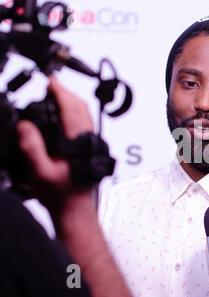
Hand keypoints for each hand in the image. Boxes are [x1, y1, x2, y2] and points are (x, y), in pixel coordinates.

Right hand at [16, 76, 93, 211]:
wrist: (75, 211)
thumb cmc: (61, 196)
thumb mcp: (39, 172)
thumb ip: (31, 147)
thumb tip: (25, 126)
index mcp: (78, 142)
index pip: (71, 108)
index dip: (60, 92)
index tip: (50, 81)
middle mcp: (88, 140)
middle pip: (81, 108)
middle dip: (66, 93)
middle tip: (51, 86)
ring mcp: (92, 145)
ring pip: (85, 116)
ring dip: (71, 103)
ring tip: (55, 98)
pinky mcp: (91, 150)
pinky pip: (84, 125)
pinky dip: (74, 114)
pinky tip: (63, 118)